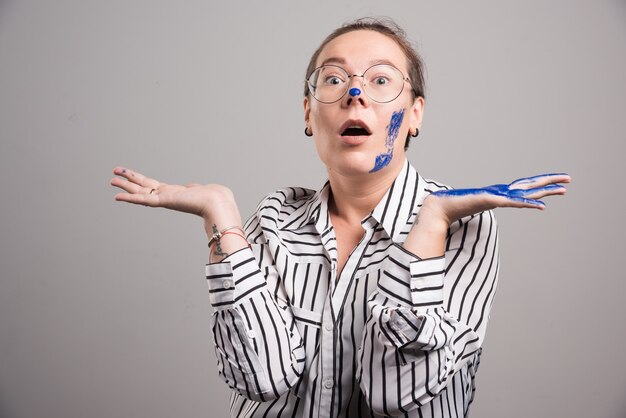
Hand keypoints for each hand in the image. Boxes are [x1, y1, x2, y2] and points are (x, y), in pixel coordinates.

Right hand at [110, 167, 242, 229]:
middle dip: (128, 181)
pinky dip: (130, 198)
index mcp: (173, 193)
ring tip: (111, 180)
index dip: (140, 181)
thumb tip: (193, 187)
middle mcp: (166, 196)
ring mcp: (164, 199)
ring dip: (125, 186)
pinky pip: (143, 199)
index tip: (130, 177)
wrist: (217, 202)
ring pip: (139, 192)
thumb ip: (192, 188)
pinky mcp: (164, 201)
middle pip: (142, 187)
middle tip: (113, 176)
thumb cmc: (212, 197)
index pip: (152, 186)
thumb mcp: (198, 189)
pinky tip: (117, 196)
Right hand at [403, 173, 570, 258]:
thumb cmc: (452, 209)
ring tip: (564, 189)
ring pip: (525, 192)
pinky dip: (527, 204)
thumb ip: (480, 210)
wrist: (438, 208)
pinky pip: (512, 203)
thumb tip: (484, 212)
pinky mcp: (489, 199)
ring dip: (545, 190)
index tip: (555, 186)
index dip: (538, 186)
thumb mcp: (472, 210)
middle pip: (529, 186)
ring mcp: (495, 195)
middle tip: (569, 179)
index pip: (522, 189)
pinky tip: (540, 206)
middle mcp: (499, 192)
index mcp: (497, 194)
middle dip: (549, 182)